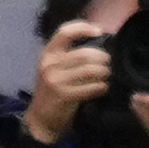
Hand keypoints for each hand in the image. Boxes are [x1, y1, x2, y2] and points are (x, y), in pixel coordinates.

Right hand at [21, 21, 114, 144]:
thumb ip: (70, 55)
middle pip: (84, 53)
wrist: (40, 119)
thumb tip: (100, 41)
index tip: (99, 31)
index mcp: (48, 53)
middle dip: (102, 58)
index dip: (83, 28)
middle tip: (109, 63)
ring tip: (107, 75)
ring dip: (104, 72)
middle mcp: (50, 64)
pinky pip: (90, 87)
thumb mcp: (54, 68)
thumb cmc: (52, 90)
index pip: (65, 32)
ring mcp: (56, 80)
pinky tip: (103, 88)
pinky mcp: (64, 96)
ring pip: (89, 70)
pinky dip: (101, 87)